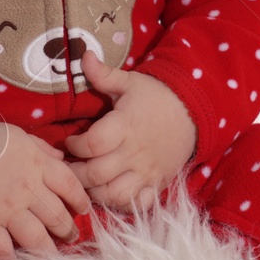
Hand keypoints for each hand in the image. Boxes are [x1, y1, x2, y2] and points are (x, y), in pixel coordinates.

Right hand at [0, 121, 92, 259]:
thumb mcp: (22, 136)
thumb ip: (43, 149)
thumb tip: (60, 157)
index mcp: (40, 166)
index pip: (70, 186)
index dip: (80, 200)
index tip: (84, 209)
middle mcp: (29, 190)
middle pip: (57, 216)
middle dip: (68, 229)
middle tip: (71, 237)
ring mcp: (9, 209)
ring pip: (37, 237)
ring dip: (48, 250)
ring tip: (53, 256)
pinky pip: (3, 247)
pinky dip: (11, 259)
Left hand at [64, 49, 197, 211]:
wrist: (192, 113)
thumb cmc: (155, 97)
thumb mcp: (130, 83)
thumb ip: (103, 74)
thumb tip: (83, 54)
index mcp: (125, 126)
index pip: (92, 145)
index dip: (75, 146)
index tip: (70, 142)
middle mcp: (134, 153)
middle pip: (96, 175)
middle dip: (75, 174)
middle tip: (67, 166)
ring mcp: (146, 172)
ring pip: (112, 195)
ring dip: (93, 192)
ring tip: (84, 182)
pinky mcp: (156, 184)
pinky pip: (136, 204)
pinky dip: (120, 205)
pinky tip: (108, 194)